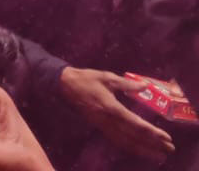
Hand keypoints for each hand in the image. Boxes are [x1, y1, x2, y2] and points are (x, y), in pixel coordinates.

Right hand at [58, 66, 174, 161]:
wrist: (64, 85)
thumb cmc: (86, 79)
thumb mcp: (107, 77)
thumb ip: (127, 84)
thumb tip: (145, 86)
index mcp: (111, 107)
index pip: (135, 124)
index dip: (151, 132)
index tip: (165, 137)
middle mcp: (107, 120)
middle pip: (133, 136)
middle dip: (152, 144)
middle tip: (169, 149)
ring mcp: (102, 125)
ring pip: (125, 142)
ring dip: (143, 150)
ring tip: (157, 155)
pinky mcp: (98, 127)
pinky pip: (116, 140)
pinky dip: (129, 147)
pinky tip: (138, 150)